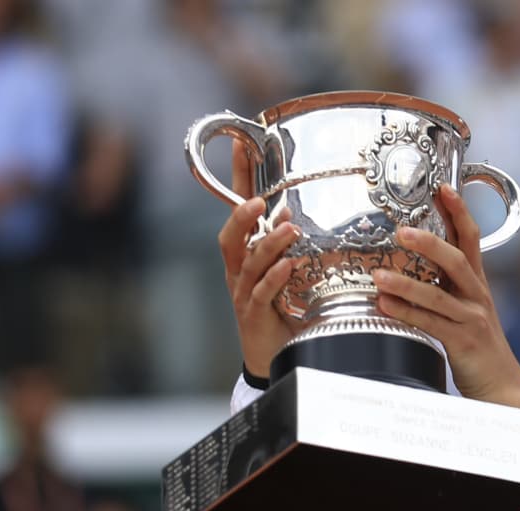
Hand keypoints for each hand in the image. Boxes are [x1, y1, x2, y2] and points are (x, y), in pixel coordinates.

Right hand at [219, 139, 303, 378]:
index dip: (237, 179)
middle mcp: (238, 271)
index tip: (241, 145)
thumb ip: (283, 243)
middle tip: (261, 200)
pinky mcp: (254, 315)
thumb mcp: (282, 269)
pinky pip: (262, 293)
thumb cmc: (279, 308)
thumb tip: (290, 212)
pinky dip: (275, 278)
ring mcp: (243, 293)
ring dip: (268, 245)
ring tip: (290, 229)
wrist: (273, 355)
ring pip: (248, 264)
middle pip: (229, 238)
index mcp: (243, 254)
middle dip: (241, 217)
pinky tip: (289, 267)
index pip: (237, 210)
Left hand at [372, 184, 519, 407]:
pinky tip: (385, 306)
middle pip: (456, 259)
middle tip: (402, 230)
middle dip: (430, 242)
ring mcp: (472, 319)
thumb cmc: (480, 349)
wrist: (504, 387)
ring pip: (438, 294)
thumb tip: (416, 270)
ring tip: (379, 275)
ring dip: (406, 283)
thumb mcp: (467, 310)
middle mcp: (477, 296)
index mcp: (477, 285)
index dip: (459, 211)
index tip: (442, 188)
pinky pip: (430, 324)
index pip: (471, 239)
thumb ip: (446, 289)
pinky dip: (405, 313)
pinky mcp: (463, 342)